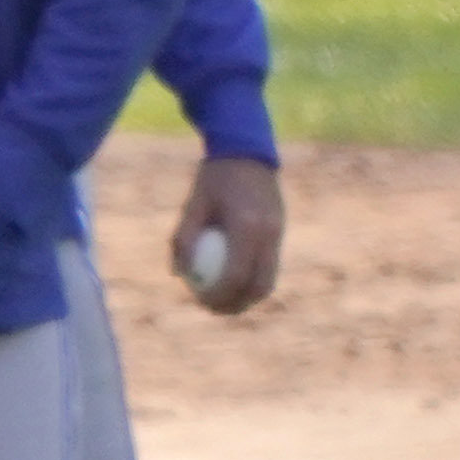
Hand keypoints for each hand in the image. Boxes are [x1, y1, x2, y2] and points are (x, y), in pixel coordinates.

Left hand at [173, 151, 286, 314]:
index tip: (201, 302)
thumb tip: (180, 275)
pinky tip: (232, 280)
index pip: (236, 276)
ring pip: (268, 280)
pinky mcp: (279, 231)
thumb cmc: (214, 177)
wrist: (247, 150)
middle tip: (212, 309)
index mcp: (248, 225)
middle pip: (258, 286)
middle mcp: (268, 232)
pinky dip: (252, 279)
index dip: (219, 296)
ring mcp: (278, 232)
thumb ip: (185, 239)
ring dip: (247, 297)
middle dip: (236, 304)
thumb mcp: (193, 205)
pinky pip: (269, 266)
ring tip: (222, 300)